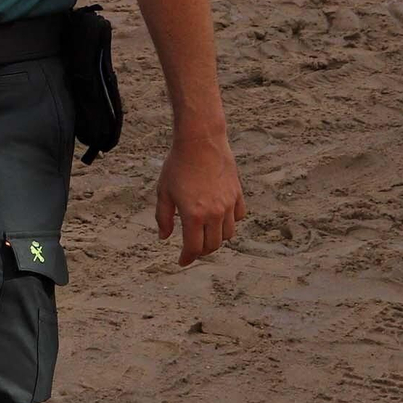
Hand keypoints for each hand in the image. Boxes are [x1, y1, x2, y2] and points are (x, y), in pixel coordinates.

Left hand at [155, 128, 246, 265]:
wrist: (200, 141)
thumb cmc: (178, 165)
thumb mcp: (163, 191)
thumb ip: (163, 217)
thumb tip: (164, 237)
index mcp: (193, 215)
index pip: (194, 247)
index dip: (187, 258)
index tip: (182, 261)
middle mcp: (214, 213)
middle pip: (212, 245)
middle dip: (201, 251)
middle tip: (192, 249)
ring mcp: (228, 204)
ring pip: (228, 234)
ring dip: (216, 238)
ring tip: (205, 234)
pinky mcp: (238, 194)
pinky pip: (238, 217)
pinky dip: (230, 222)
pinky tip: (220, 218)